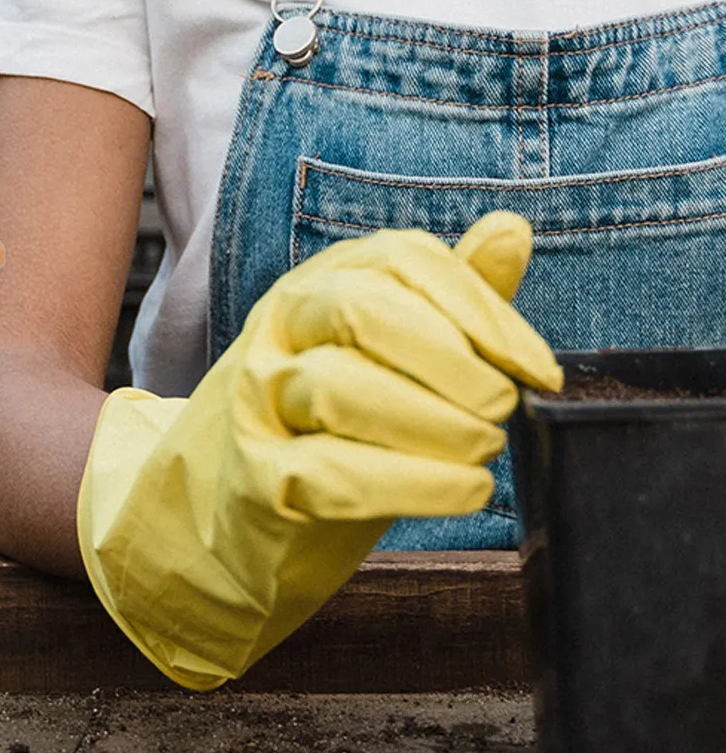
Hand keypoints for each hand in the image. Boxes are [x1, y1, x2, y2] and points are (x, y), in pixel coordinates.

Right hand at [77, 212, 560, 688]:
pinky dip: (411, 484)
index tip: (535, 368)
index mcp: (317, 288)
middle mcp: (278, 333)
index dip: (481, 310)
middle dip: (450, 360)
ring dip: (433, 423)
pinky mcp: (254, 480)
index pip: (402, 262)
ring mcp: (257, 405)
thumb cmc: (323, 434)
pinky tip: (460, 490)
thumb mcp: (386, 356)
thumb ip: (448, 299)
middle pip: (362, 310)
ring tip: (481, 454)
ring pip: (339, 388)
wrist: (217, 523)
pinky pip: (328, 472)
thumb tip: (510, 229)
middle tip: (500, 410)